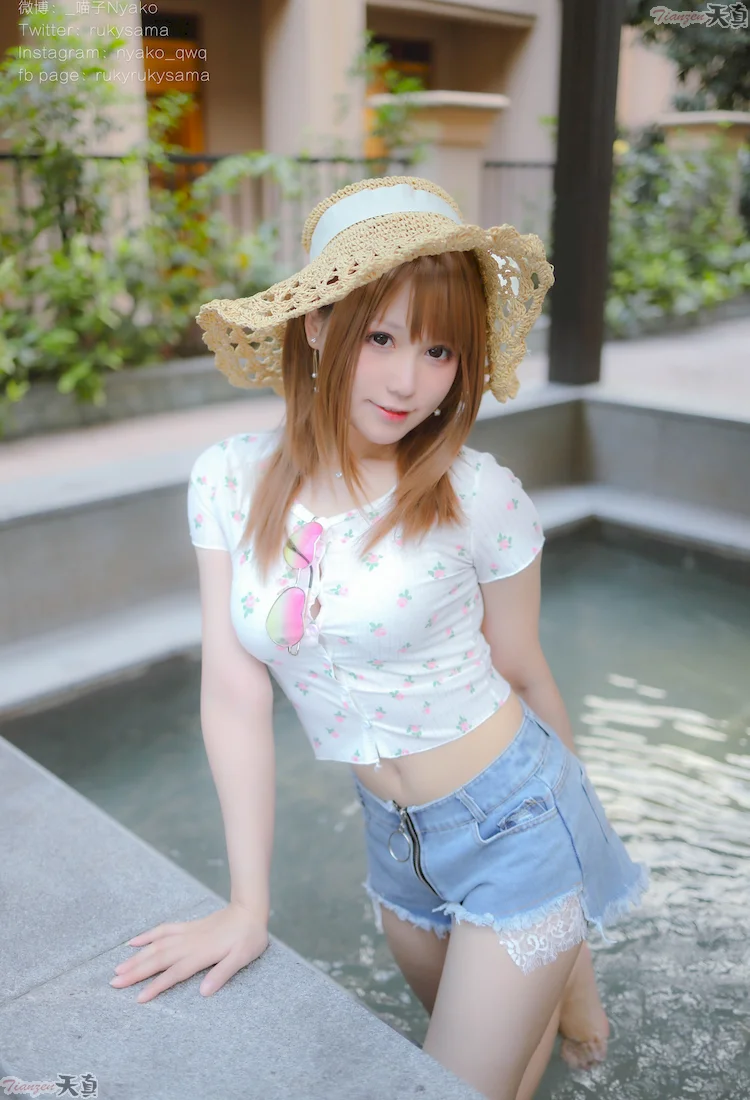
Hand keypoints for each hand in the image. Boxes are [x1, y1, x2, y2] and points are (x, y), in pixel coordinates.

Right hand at [110, 901, 268, 1002]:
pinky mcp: (187, 927)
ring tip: (118, 968)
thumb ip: (222, 973)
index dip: (156, 986)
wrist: (249, 910)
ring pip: (156, 946)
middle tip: (114, 983)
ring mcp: (186, 934)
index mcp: (201, 954)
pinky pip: (163, 930)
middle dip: (135, 972)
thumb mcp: (242, 958)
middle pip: (158, 959)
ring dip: (136, 957)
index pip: (174, 973)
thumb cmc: (248, 937)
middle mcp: (189, 943)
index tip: (138, 998)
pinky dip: (147, 935)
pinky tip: (133, 942)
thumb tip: (204, 992)